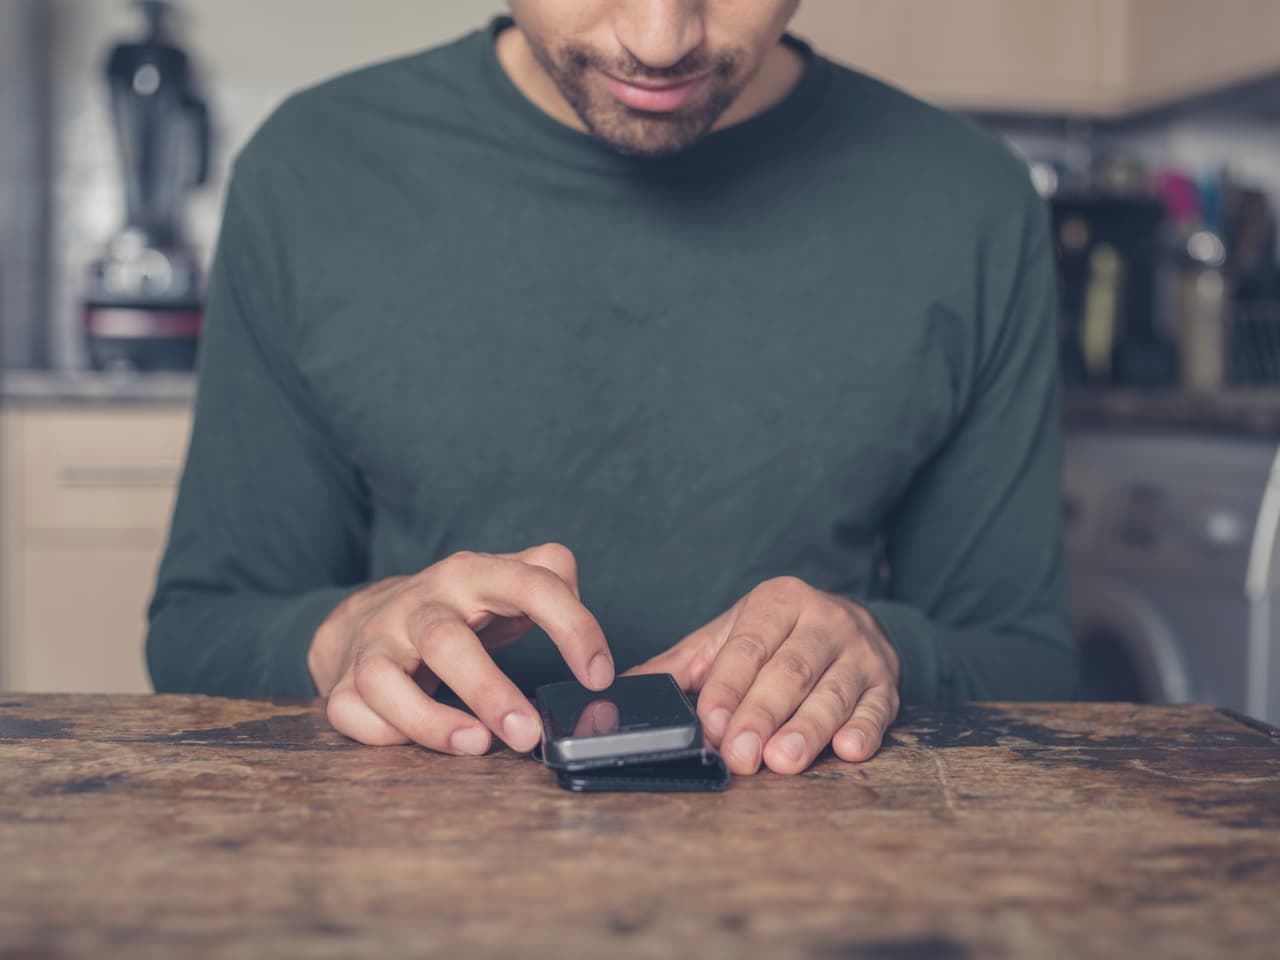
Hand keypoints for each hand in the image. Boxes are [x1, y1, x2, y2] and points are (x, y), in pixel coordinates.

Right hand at [309, 543, 612, 754]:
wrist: (370, 613)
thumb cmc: (458, 607)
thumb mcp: (505, 579)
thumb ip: (549, 576)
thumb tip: (573, 592)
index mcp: (472, 576)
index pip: (530, 584)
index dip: (572, 625)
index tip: (600, 676)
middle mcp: (419, 605)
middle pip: (446, 640)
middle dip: (488, 691)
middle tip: (529, 734)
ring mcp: (376, 643)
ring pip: (383, 680)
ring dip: (429, 721)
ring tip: (476, 745)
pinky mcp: (343, 681)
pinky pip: (350, 712)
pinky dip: (382, 734)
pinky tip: (420, 746)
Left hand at [625, 577, 899, 775]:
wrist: (847, 620)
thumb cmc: (778, 638)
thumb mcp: (729, 638)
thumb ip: (681, 667)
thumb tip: (617, 692)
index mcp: (778, 602)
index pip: (749, 648)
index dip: (728, 687)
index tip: (710, 724)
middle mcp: (823, 620)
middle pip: (789, 672)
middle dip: (761, 715)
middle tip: (739, 755)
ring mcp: (861, 652)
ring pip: (832, 692)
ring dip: (807, 729)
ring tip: (782, 760)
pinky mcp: (888, 683)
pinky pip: (877, 708)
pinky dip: (864, 729)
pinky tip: (849, 749)